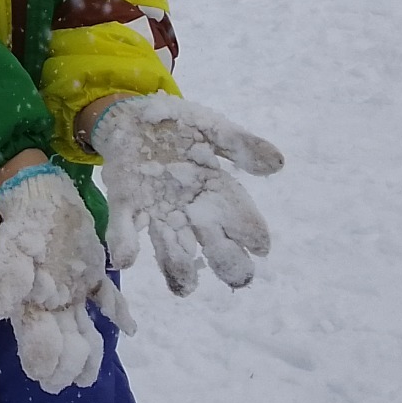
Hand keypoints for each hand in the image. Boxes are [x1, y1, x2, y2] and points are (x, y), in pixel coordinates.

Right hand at [0, 164, 132, 393]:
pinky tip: (129, 327)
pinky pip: (105, 297)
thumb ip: (7, 279)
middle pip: (60, 341)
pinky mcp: (91, 273)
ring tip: (90, 376)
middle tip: (74, 382)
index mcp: (34, 300)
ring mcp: (73, 289)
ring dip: (87, 351)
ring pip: (81, 328)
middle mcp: (53, 302)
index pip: (37, 339)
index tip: (47, 377)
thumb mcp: (13, 248)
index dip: (42, 359)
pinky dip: (117, 311)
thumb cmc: (26, 222)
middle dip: (65, 365)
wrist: (39, 192)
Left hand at [91, 94, 282, 294]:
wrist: (131, 114)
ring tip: (184, 288)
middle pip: (211, 242)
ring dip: (176, 264)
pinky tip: (126, 259)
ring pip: (170, 245)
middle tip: (238, 277)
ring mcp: (156, 209)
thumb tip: (277, 163)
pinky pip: (125, 225)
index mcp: (214, 191)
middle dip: (225, 260)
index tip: (261, 247)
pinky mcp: (124, 202)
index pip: (239, 217)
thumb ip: (240, 145)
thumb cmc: (177, 127)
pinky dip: (125, 241)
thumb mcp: (211, 130)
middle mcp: (188, 209)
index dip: (250, 232)